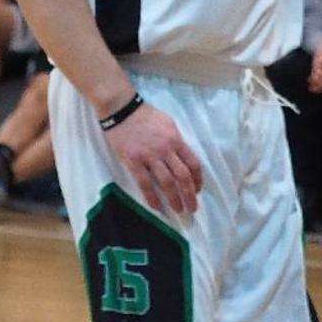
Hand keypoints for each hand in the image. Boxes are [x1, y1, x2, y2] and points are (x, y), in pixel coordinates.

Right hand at [105, 102, 203, 216]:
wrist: (123, 110)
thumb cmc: (146, 116)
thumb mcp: (168, 124)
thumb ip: (175, 141)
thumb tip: (182, 157)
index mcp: (176, 139)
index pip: (192, 162)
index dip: (198, 178)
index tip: (198, 190)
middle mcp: (166, 149)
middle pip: (182, 176)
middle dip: (189, 194)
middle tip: (192, 208)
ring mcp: (150, 157)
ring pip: (166, 182)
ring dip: (174, 199)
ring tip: (178, 210)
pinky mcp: (134, 162)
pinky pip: (145, 184)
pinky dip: (152, 198)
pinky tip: (157, 207)